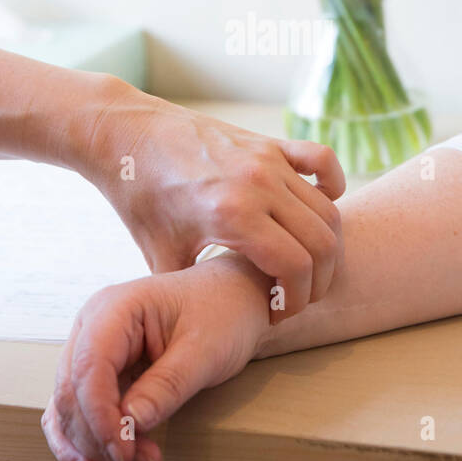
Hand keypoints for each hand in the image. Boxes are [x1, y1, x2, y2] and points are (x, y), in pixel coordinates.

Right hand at [41, 256, 269, 460]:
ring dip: (97, 444)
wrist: (235, 299)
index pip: (89, 368)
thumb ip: (167, 386)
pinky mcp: (102, 371)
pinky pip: (78, 409)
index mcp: (115, 308)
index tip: (124, 451)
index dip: (100, 417)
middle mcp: (94, 326)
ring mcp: (93, 348)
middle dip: (102, 437)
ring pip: (71, 407)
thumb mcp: (205, 349)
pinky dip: (85, 439)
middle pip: (74, 392)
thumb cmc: (223, 311)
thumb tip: (131, 422)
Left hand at [74, 82, 344, 317]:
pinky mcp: (268, 143)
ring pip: (326, 209)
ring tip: (305, 266)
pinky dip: (331, 186)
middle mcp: (258, 184)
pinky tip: (318, 207)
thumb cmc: (141, 195)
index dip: (297, 301)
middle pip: (322, 243)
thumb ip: (194, 289)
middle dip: (318, 281)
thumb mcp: (160, 254)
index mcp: (232, 215)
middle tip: (298, 297)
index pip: (296, 267)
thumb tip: (209, 324)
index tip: (279, 313)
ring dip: (325, 244)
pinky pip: (322, 160)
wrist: (129, 135)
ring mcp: (268, 159)